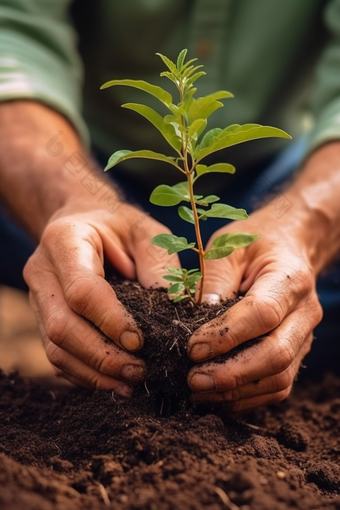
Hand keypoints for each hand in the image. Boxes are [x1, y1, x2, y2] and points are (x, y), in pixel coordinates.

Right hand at [24, 198, 178, 395]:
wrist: (83, 221)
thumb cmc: (118, 224)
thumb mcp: (145, 230)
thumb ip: (160, 263)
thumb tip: (174, 310)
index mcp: (64, 241)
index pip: (82, 291)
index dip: (110, 321)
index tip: (140, 342)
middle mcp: (43, 272)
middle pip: (62, 327)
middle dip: (102, 357)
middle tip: (140, 371)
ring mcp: (38, 298)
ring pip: (55, 349)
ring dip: (93, 373)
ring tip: (131, 384)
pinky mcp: (44, 319)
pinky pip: (57, 356)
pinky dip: (85, 375)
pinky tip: (113, 382)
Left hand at [186, 205, 322, 412]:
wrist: (289, 246)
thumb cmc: (255, 242)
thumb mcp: (228, 247)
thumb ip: (213, 281)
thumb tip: (195, 323)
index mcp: (289, 278)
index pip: (262, 314)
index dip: (226, 336)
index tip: (192, 348)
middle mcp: (305, 312)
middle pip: (276, 355)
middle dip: (231, 374)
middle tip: (192, 379)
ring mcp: (305, 336)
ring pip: (280, 378)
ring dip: (237, 392)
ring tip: (199, 391)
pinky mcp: (296, 352)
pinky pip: (278, 386)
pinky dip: (248, 398)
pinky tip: (218, 396)